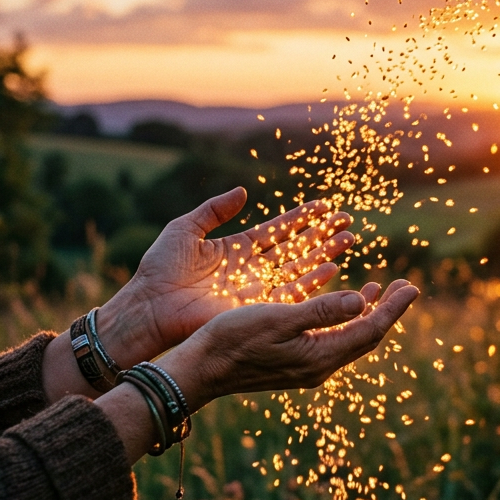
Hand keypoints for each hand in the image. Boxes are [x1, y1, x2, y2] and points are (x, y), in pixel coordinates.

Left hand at [96, 187, 353, 362]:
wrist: (150, 307)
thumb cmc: (160, 269)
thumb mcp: (185, 228)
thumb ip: (214, 209)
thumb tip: (243, 191)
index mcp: (237, 248)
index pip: (278, 230)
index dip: (301, 218)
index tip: (325, 205)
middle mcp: (252, 269)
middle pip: (296, 248)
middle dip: (322, 234)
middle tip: (348, 220)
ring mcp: (256, 289)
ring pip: (300, 268)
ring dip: (325, 254)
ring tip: (349, 238)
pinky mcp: (256, 309)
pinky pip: (291, 295)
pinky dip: (313, 282)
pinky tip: (332, 268)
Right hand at [168, 279, 419, 404]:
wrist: (200, 370)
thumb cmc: (233, 339)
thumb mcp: (278, 317)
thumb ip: (321, 310)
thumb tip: (361, 300)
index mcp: (320, 357)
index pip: (370, 330)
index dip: (393, 307)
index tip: (412, 286)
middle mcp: (319, 367)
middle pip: (366, 337)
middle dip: (388, 310)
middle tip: (405, 285)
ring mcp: (306, 368)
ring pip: (350, 339)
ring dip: (368, 314)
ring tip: (380, 289)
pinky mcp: (293, 364)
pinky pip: (332, 340)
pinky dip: (345, 320)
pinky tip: (339, 306)